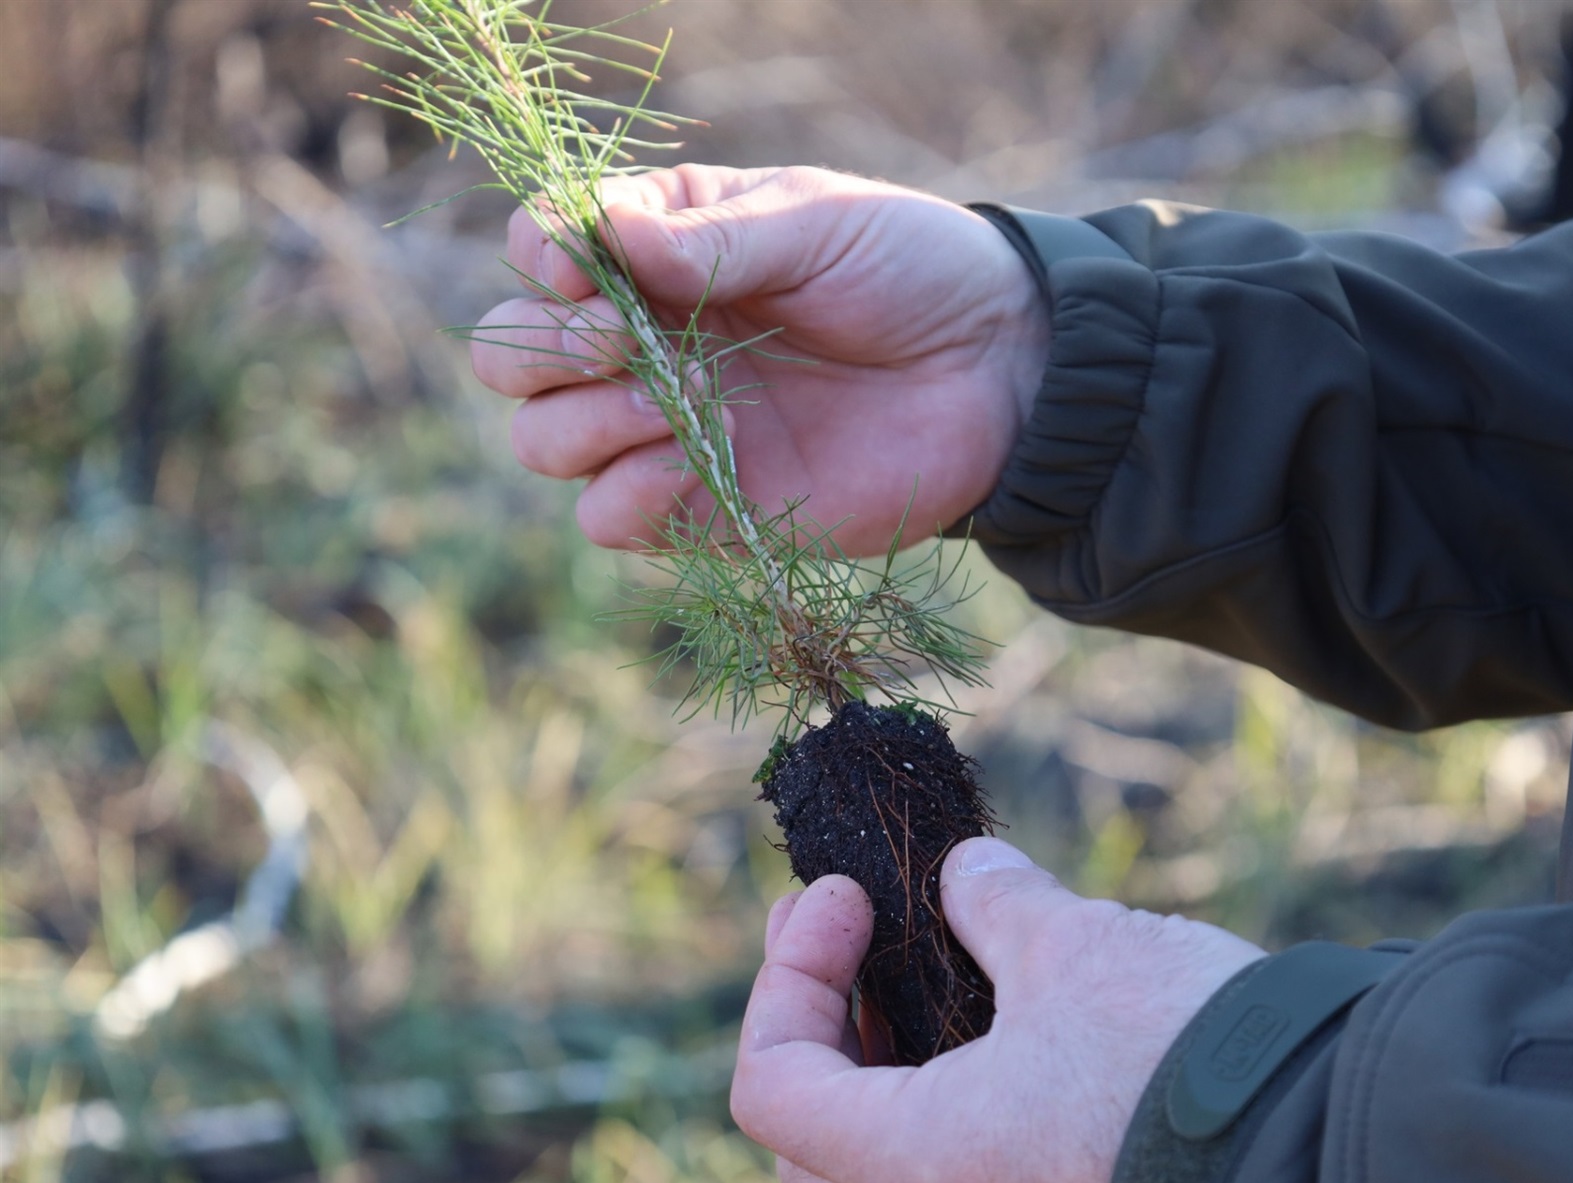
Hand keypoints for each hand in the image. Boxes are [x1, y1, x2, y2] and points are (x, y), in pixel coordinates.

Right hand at [470, 165, 1049, 553]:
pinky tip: (688, 463)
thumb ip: (714, 236)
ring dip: (585, 421)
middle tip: (622, 339)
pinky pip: (609, 519)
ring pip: (545, 442)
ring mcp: (668, 426)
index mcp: (664, 249)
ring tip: (680, 398)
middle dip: (542, 347)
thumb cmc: (916, 273)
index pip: (543, 248)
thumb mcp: (819, 221)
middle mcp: (648, 338)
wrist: (1003, 376)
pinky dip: (625, 494)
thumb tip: (608, 236)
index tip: (585, 268)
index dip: (542, 258)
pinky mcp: (705, 508)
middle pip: (518, 356)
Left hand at [730, 837, 1265, 1182]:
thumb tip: (965, 871)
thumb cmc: (1181, 1055)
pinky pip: (955, 1182)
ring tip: (916, 967)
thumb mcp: (1074, 948)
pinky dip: (942, 1102)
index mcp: (913, 1163)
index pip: (773, 1085)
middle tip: (847, 929)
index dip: (789, 975)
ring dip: (876, 1064)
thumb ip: (996, 904)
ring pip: (881, 1169)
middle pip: (808, 1139)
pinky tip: (995, 1028)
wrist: (1321, 1151)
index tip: (846, 897)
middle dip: (815, 1021)